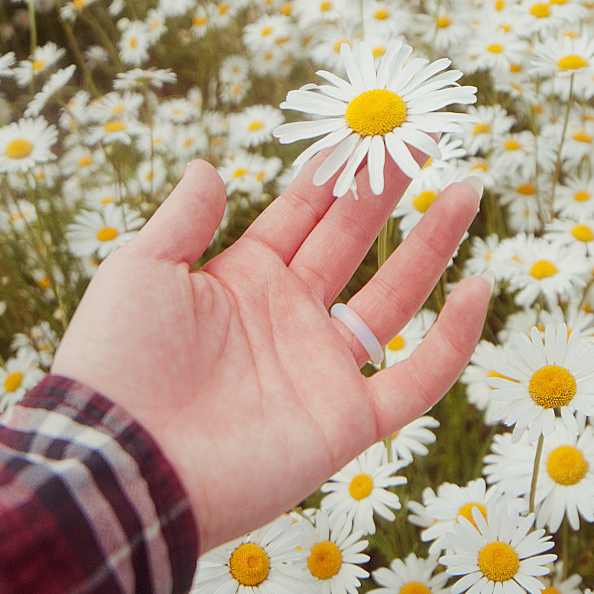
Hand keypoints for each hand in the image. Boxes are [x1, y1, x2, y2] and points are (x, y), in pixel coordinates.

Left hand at [51, 158, 489, 549]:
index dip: (337, 172)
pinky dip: (453, 339)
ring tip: (465, 191)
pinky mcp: (346, 421)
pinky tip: (477, 287)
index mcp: (241, 280)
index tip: (371, 129)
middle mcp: (288, 319)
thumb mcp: (140, 271)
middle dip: (390, 191)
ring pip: (396, 298)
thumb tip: (209, 166)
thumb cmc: (117, 363)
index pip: (303, 214)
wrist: (121, 464)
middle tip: (425, 139)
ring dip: (432, 246)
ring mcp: (321, 370)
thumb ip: (183, 219)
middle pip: (354, 242)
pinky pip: (417, 378)